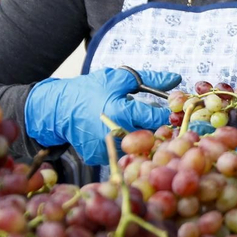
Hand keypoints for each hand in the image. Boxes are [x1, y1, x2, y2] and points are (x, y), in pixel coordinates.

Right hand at [24, 67, 180, 166]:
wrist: (58, 108)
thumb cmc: (91, 89)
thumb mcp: (120, 79)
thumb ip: (151, 80)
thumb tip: (177, 79)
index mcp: (121, 112)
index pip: (155, 118)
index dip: (166, 115)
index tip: (170, 112)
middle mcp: (114, 134)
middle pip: (148, 137)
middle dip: (156, 130)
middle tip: (156, 122)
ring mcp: (105, 148)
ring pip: (135, 149)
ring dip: (141, 140)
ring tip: (137, 128)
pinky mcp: (97, 158)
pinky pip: (119, 154)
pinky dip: (124, 147)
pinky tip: (120, 136)